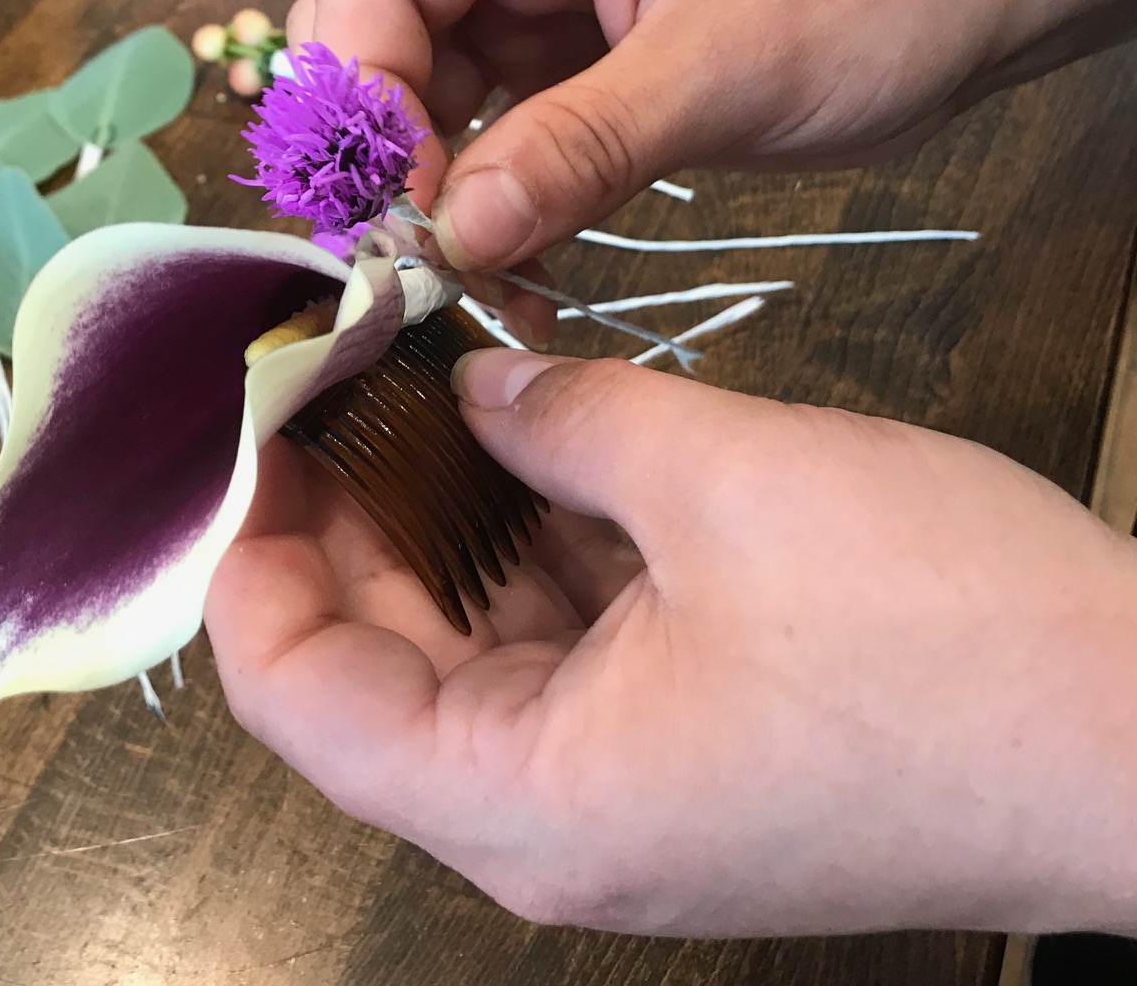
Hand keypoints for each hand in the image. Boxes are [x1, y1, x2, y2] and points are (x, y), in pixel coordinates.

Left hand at [205, 350, 1136, 935]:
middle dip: (346, 511)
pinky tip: (525, 433)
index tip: (260, 419)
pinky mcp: (680, 743)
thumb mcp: (726, 483)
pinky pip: (558, 640)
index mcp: (523, 796)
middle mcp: (547, 818)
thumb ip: (569, 420)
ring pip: (465, 643)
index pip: (297, 694)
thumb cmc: (938, 629)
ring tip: (414, 380)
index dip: (252, 553)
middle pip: (372, 663)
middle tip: (335, 372)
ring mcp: (618, 787)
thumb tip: (478, 384)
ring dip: (441, 515)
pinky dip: (531, 539)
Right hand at [290, 0, 1041, 272]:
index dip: (361, 96)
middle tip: (421, 259)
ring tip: (481, 285)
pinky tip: (526, 274)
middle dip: (389, 155)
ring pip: (434, 102)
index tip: (401, 210)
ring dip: (447, 198)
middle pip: (384, 39)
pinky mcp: (578, 57)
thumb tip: (454, 235)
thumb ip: (579, 146)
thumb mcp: (725, 65)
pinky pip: (502, 136)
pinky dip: (502, 206)